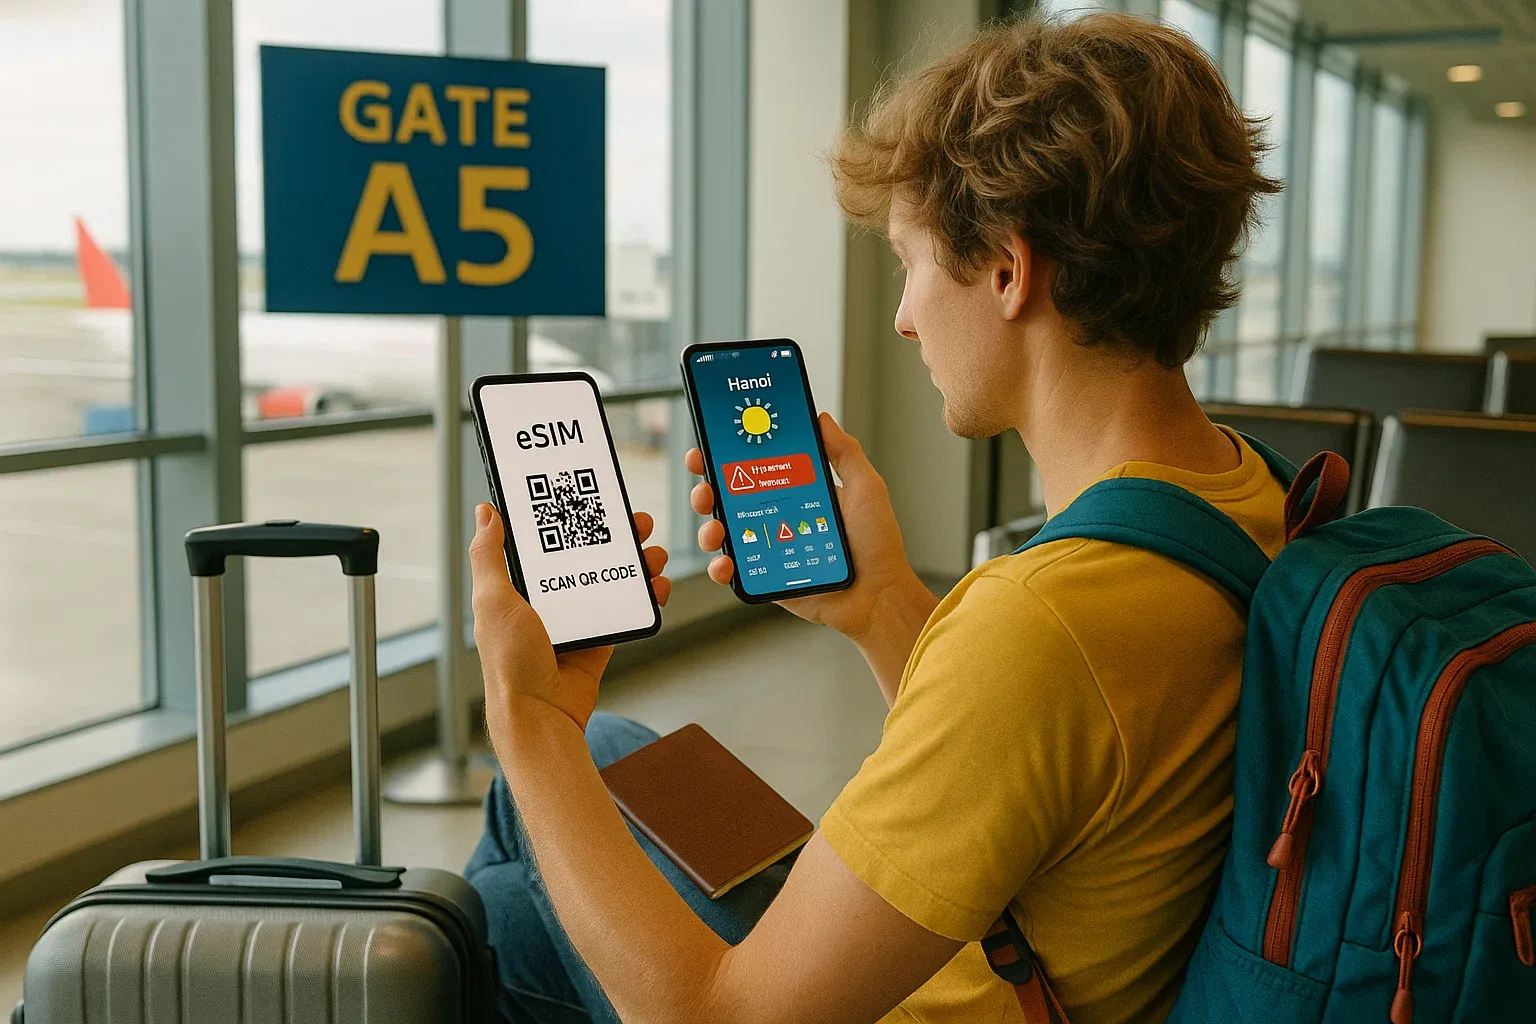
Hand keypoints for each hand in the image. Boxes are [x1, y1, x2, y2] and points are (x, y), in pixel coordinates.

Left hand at [469, 503, 670, 738]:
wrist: (541, 714)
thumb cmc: (510, 662)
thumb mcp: (493, 600)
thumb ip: (489, 556)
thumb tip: (485, 512)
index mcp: (519, 587)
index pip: (546, 542)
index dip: (568, 518)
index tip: (590, 498)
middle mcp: (547, 600)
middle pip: (585, 557)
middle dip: (613, 537)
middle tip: (635, 522)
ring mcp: (575, 620)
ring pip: (610, 581)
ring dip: (635, 564)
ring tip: (653, 553)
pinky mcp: (598, 640)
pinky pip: (625, 612)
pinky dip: (644, 598)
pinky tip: (657, 587)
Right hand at [688, 412, 926, 643]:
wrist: (878, 595)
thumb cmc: (877, 545)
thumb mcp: (865, 488)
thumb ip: (844, 452)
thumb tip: (821, 419)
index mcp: (797, 493)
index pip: (755, 468)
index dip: (728, 456)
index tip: (711, 444)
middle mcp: (779, 518)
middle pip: (729, 498)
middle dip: (707, 488)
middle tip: (706, 486)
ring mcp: (770, 548)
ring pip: (725, 533)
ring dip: (709, 527)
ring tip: (715, 529)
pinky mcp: (767, 578)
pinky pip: (735, 571)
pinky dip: (721, 567)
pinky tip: (725, 562)